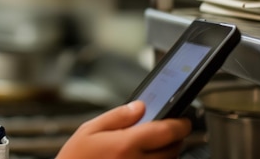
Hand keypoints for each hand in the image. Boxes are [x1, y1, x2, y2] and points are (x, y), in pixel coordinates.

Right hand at [57, 100, 191, 158]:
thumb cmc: (75, 158)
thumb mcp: (89, 129)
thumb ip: (117, 116)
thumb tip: (139, 106)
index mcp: (126, 144)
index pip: (167, 131)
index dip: (180, 124)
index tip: (183, 120)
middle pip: (173, 149)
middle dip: (174, 138)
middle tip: (165, 130)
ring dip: (168, 153)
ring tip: (152, 146)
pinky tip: (144, 158)